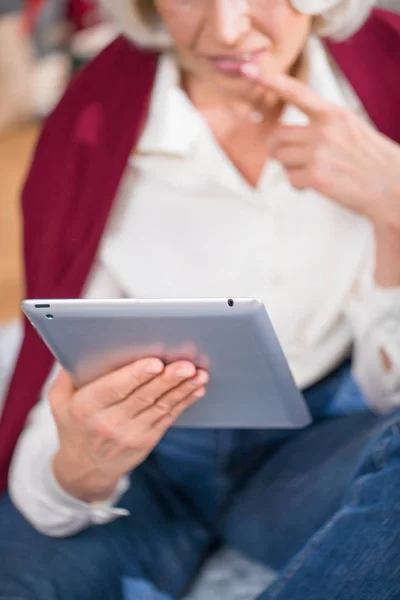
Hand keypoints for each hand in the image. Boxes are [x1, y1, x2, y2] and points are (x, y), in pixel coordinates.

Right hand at [50, 359, 207, 501]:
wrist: (84, 470)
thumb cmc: (74, 425)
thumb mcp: (60, 401)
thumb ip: (68, 375)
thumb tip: (80, 346)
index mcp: (86, 407)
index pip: (114, 389)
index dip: (137, 375)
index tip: (155, 363)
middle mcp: (109, 422)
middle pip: (143, 397)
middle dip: (168, 380)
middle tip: (186, 365)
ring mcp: (130, 434)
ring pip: (161, 407)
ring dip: (182, 389)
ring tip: (198, 374)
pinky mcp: (146, 441)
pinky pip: (168, 418)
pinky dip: (184, 402)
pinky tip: (196, 389)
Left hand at [241, 64, 399, 227]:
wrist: (390, 184)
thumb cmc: (370, 159)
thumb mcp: (351, 127)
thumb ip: (323, 123)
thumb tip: (294, 133)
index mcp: (334, 114)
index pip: (298, 93)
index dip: (273, 81)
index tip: (252, 70)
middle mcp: (324, 130)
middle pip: (277, 135)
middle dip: (280, 148)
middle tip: (294, 157)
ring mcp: (319, 153)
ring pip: (281, 158)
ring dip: (290, 167)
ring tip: (311, 170)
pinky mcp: (316, 177)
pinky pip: (291, 179)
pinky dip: (299, 185)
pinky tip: (317, 184)